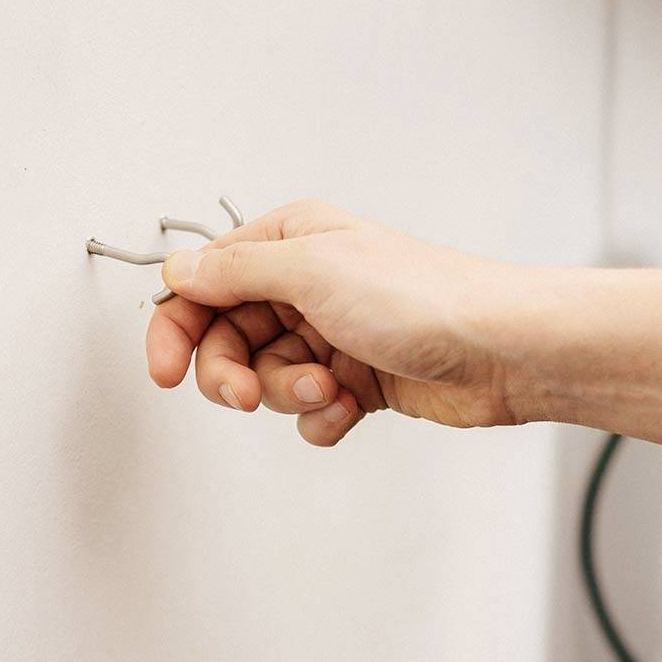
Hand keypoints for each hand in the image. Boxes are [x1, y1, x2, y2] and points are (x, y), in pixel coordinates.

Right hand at [148, 201, 546, 446]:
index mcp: (290, 243)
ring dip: (290, 395)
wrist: (497, 350)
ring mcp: (327, 334)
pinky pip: (305, 411)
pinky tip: (350, 406)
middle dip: (235, 376)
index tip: (164, 372)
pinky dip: (320, 417)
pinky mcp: (352, 378)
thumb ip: (236, 273)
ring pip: (265, 381)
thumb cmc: (423, 299)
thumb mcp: (314, 272)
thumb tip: (179, 270)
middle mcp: (305, 285)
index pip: (203, 285)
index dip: (176, 329)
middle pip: (225, 341)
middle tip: (252, 396)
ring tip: (331, 388)